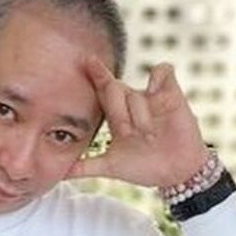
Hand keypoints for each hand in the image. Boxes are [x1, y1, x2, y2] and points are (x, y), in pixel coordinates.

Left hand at [66, 55, 210, 188]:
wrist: (175, 173)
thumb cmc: (144, 167)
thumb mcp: (111, 167)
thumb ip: (85, 167)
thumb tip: (59, 174)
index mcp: (117, 115)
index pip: (102, 90)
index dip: (95, 76)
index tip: (85, 61)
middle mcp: (132, 102)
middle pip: (114, 90)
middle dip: (119, 114)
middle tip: (128, 134)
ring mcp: (152, 97)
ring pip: (135, 93)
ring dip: (140, 116)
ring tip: (148, 134)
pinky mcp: (173, 94)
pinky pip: (163, 71)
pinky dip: (159, 77)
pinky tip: (156, 92)